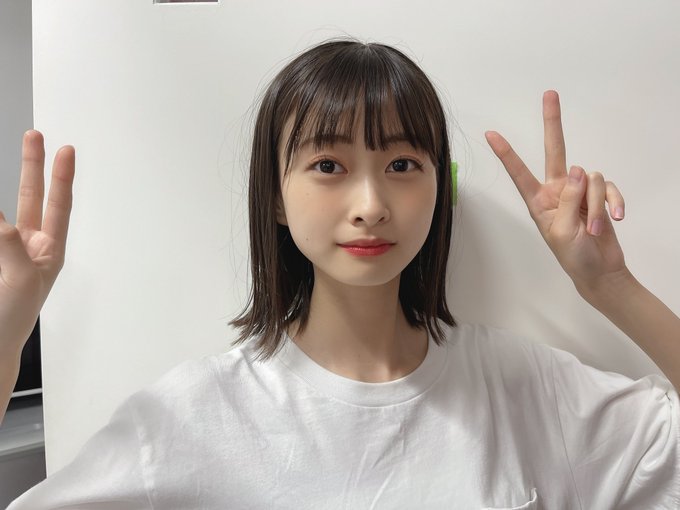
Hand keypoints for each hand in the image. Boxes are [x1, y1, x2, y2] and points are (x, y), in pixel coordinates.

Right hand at [0, 130, 73, 355]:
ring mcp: (2, 249)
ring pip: (1, 213)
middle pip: (31, 196)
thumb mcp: (20, 279)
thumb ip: (9, 244)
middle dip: (31, 166)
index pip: (57, 206)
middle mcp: (26, 245)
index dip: (62, 177)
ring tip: (13, 155)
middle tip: (34, 135)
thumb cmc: (12, 320)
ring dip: (5, 186)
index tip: (67, 150)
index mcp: (48, 251)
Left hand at [484, 90, 627, 295]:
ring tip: (592, 229)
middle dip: (553, 122)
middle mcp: (557, 190)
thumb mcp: (562, 232)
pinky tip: (616, 218)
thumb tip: (579, 170)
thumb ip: (568, 200)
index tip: (490, 134)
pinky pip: (609, 187)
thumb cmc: (574, 257)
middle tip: (549, 94)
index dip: (506, 153)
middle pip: (555, 150)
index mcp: (538, 201)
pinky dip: (613, 203)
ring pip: (590, 178)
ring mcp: (579, 190)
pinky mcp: (600, 194)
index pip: (519, 173)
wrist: (600, 270)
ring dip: (595, 206)